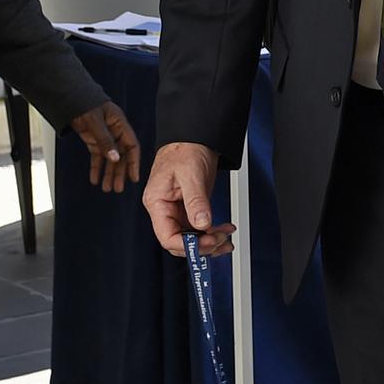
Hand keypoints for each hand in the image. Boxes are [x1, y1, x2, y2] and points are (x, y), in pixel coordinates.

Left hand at [70, 101, 142, 191]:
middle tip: (117, 188)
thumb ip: (105, 140)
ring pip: (109, 159)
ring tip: (107, 188)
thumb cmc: (85, 104)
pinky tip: (95, 179)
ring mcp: (104, 137)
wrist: (70, 98)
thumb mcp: (95, 122)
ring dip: (108, 173)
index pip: (132, 146)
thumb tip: (115, 158)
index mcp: (120, 125)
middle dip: (119, 173)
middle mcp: (115, 132)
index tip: (133, 177)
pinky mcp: (93, 140)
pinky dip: (96, 168)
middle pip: (121, 156)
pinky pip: (97, 156)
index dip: (134, 162)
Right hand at [144, 140, 233, 256]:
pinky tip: (224, 231)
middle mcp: (165, 210)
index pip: (166, 236)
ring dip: (210, 242)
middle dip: (201, 245)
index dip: (187, 245)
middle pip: (179, 241)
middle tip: (221, 240)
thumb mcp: (191, 175)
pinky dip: (212, 233)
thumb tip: (202, 224)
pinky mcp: (190, 209)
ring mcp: (177, 211)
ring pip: (191, 238)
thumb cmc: (185, 150)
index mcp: (157, 203)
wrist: (194, 138)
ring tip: (227, 239)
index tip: (207, 242)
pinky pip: (199, 229)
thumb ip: (196, 201)